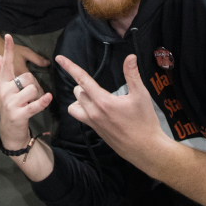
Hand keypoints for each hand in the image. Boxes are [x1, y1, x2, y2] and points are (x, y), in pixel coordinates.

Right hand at [0, 34, 51, 149]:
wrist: (8, 132)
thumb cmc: (10, 106)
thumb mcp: (5, 88)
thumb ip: (2, 71)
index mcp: (3, 83)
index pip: (6, 64)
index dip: (7, 50)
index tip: (8, 36)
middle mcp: (5, 91)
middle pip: (27, 77)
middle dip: (33, 84)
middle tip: (29, 95)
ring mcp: (11, 103)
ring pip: (33, 89)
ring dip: (37, 96)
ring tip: (30, 103)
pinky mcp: (18, 115)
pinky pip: (34, 105)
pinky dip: (42, 101)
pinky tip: (48, 98)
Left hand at [57, 53, 166, 168]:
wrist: (146, 149)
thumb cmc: (144, 121)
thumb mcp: (141, 95)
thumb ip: (133, 74)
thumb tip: (130, 57)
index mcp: (103, 101)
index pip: (82, 80)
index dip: (70, 67)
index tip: (59, 58)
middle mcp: (93, 112)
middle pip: (78, 91)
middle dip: (85, 84)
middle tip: (100, 85)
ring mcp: (92, 123)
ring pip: (74, 105)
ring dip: (81, 98)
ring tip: (95, 96)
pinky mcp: (95, 130)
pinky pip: (80, 116)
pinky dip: (82, 109)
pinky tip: (96, 108)